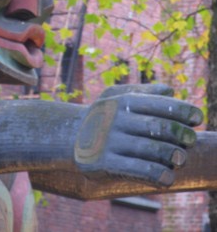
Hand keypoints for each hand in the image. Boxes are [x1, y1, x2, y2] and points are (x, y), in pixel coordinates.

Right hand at [74, 84, 202, 186]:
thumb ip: (144, 92)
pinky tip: (168, 177)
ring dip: (171, 155)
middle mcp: (115, 119)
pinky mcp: (104, 162)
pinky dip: (156, 174)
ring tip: (180, 158)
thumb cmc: (104, 116)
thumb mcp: (116, 97)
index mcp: (122, 101)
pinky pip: (135, 169)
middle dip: (179, 134)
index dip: (182, 110)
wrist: (71, 138)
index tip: (198, 117)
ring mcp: (109, 141)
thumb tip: (171, 90)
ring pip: (149, 149)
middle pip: (156, 127)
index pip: (157, 104)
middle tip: (191, 140)